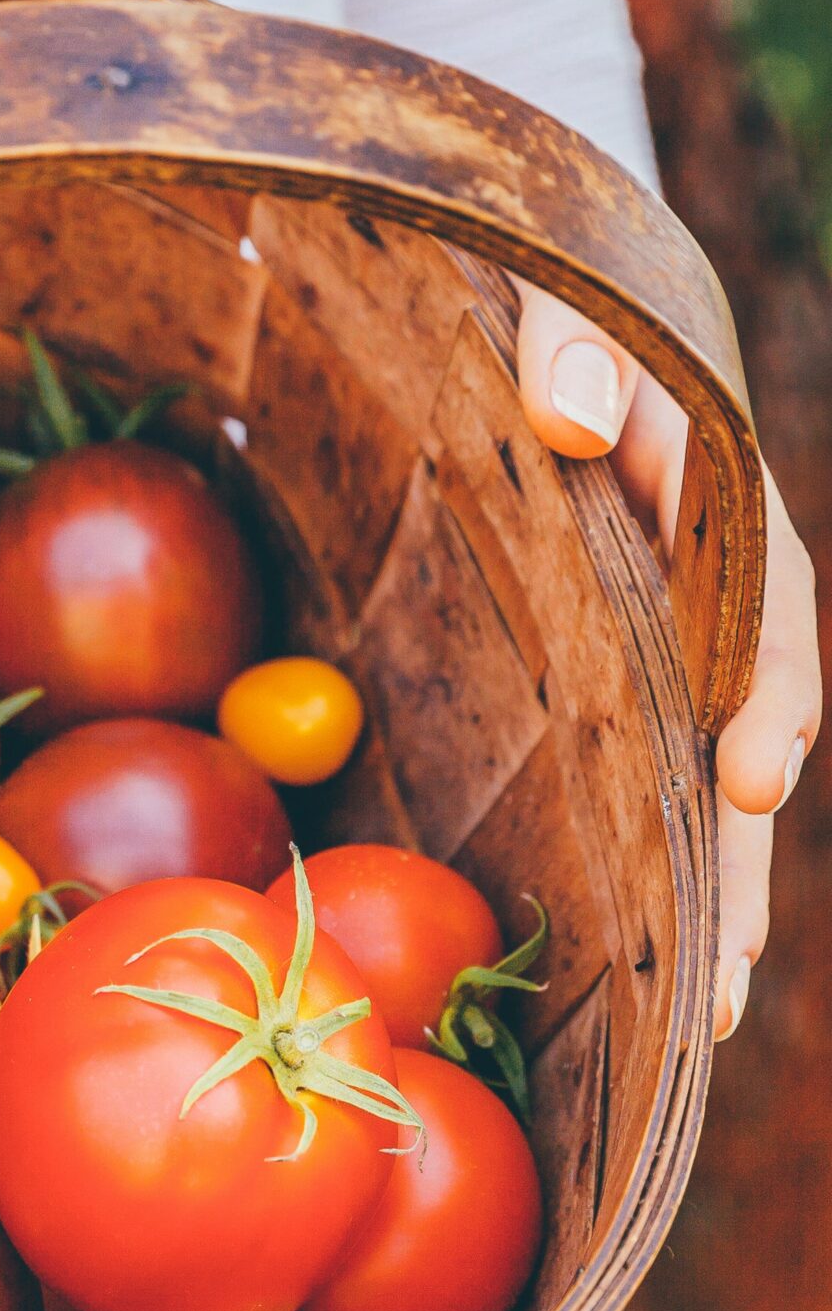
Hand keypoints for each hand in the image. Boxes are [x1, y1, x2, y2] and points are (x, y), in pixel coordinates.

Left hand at [516, 284, 819, 1036]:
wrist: (539, 316)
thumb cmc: (546, 306)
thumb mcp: (558, 301)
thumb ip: (569, 342)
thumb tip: (566, 415)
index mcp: (718, 499)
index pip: (765, 602)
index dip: (771, 691)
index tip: (754, 776)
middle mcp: (709, 587)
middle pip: (748, 730)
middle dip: (746, 855)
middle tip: (732, 976)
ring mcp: (665, 644)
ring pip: (703, 778)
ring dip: (713, 891)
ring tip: (710, 1009)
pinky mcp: (611, 679)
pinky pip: (638, 776)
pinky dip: (646, 859)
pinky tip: (640, 960)